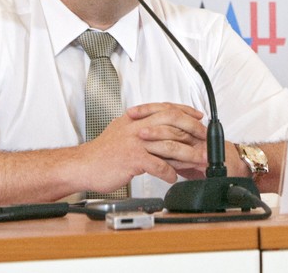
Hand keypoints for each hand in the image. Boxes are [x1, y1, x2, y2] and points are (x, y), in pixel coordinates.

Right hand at [79, 102, 207, 192]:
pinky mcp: (133, 159)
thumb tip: (159, 126)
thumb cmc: (102, 152)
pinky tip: (173, 177)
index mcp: (136, 119)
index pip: (166, 109)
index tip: (198, 116)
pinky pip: (158, 165)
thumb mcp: (122, 130)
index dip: (185, 111)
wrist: (82, 165)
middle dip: (192, 129)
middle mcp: (138, 127)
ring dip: (187, 154)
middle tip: (205, 139)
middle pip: (173, 121)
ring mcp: (136, 142)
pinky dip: (169, 172)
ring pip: (170, 144)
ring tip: (198, 161)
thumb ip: (141, 126)